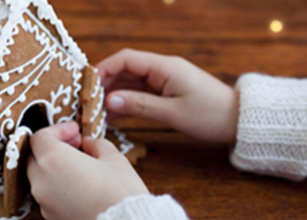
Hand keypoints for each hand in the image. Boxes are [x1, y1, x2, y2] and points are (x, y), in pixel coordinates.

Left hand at [27, 122, 148, 219]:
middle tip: (76, 144)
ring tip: (80, 165)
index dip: (57, 129)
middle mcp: (42, 182)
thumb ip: (96, 145)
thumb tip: (89, 144)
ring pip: (39, 177)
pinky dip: (58, 185)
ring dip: (54, 166)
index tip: (75, 130)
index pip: (40, 137)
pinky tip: (80, 184)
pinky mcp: (51, 217)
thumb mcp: (113, 159)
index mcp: (54, 160)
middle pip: (35, 157)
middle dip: (53, 147)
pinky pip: (48, 195)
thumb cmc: (120, 192)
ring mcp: (44, 203)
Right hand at [97, 49, 238, 143]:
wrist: (236, 120)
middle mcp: (162, 70)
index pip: (127, 59)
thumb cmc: (209, 115)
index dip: (105, 69)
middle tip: (89, 102)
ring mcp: (164, 81)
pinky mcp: (166, 92)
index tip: (89, 85)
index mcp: (164, 67)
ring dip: (114, 95)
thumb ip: (139, 105)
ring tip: (98, 111)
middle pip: (126, 70)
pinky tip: (114, 116)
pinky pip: (140, 94)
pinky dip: (127, 103)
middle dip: (106, 84)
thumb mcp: (173, 112)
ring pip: (131, 83)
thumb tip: (109, 101)